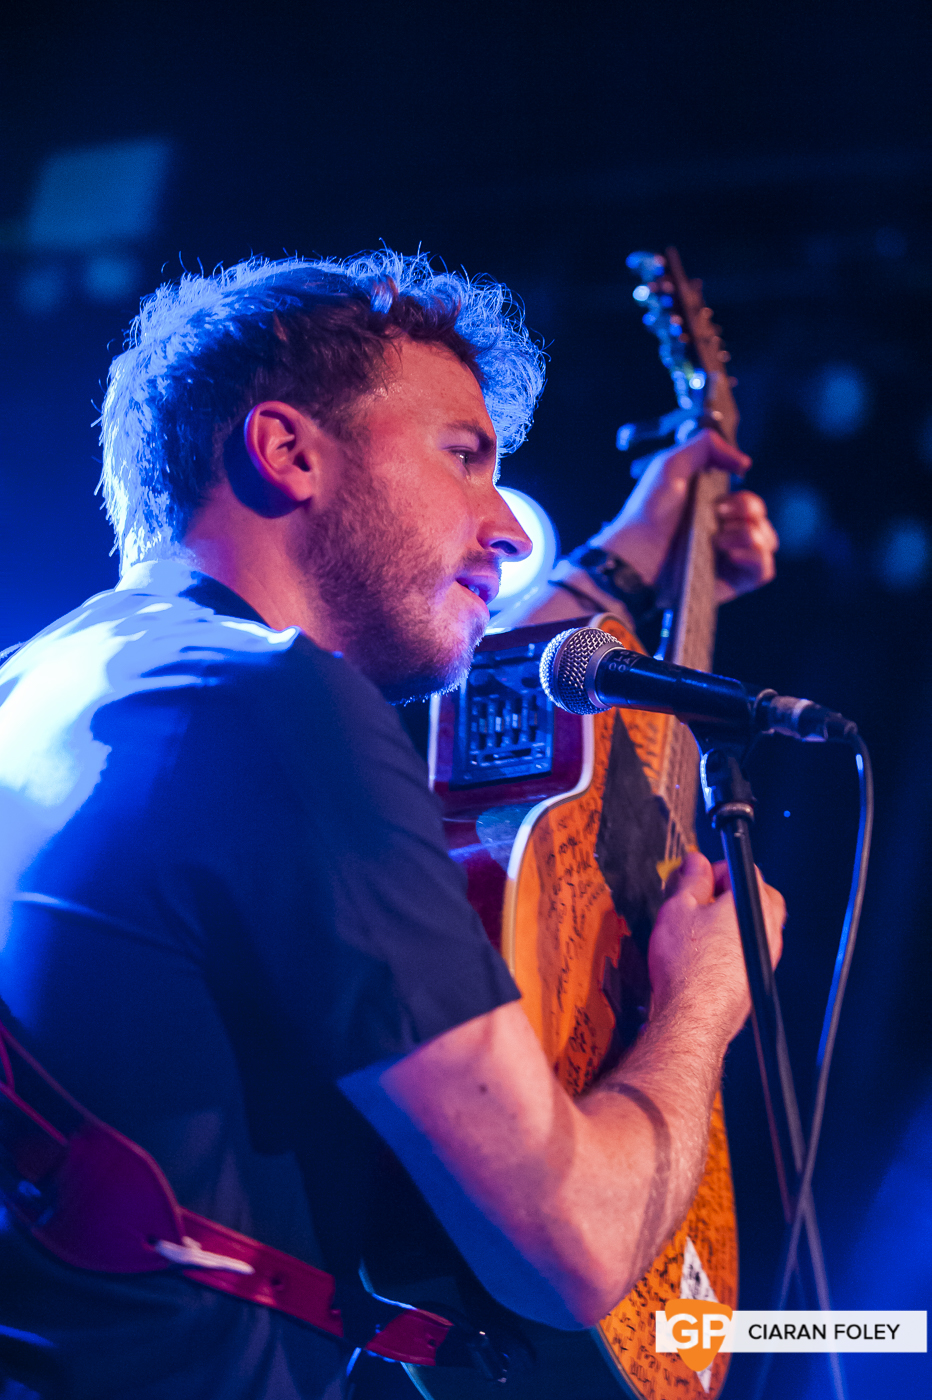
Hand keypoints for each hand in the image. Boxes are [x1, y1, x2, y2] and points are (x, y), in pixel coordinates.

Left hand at [591, 429, 777, 602]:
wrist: (637, 553)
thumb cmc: (649, 511)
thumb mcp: (672, 464)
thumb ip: (706, 446)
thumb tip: (744, 463)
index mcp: (714, 511)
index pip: (750, 503)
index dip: (743, 498)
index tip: (720, 499)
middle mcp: (724, 534)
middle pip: (761, 517)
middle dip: (747, 509)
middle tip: (717, 513)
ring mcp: (729, 559)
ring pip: (768, 541)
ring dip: (748, 534)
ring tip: (717, 540)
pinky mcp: (731, 582)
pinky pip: (764, 570)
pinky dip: (755, 558)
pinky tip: (729, 555)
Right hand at [648, 850, 784, 1043]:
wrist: (693, 1015)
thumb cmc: (687, 967)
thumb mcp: (677, 908)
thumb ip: (691, 879)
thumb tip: (696, 863)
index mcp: (752, 904)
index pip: (742, 869)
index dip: (713, 871)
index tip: (695, 881)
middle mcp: (768, 929)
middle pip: (756, 896)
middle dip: (727, 894)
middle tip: (699, 902)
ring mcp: (766, 956)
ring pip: (752, 925)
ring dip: (728, 921)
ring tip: (696, 931)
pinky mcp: (756, 978)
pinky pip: (748, 950)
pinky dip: (730, 946)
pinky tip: (703, 955)